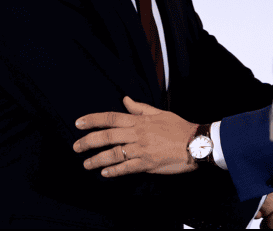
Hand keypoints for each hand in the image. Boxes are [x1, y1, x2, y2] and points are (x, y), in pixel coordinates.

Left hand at [73, 96, 198, 176]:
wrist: (197, 144)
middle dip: (88, 141)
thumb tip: (125, 100)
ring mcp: (142, 150)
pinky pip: (126, 168)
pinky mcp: (147, 164)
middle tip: (75, 147)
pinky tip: (104, 173)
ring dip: (96, 159)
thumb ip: (141, 108)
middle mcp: (138, 135)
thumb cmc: (180, 128)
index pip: (111, 118)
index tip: (79, 123)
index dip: (93, 120)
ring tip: (86, 164)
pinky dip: (114, 171)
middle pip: (107, 136)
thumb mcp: (160, 113)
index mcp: (140, 121)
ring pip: (113, 154)